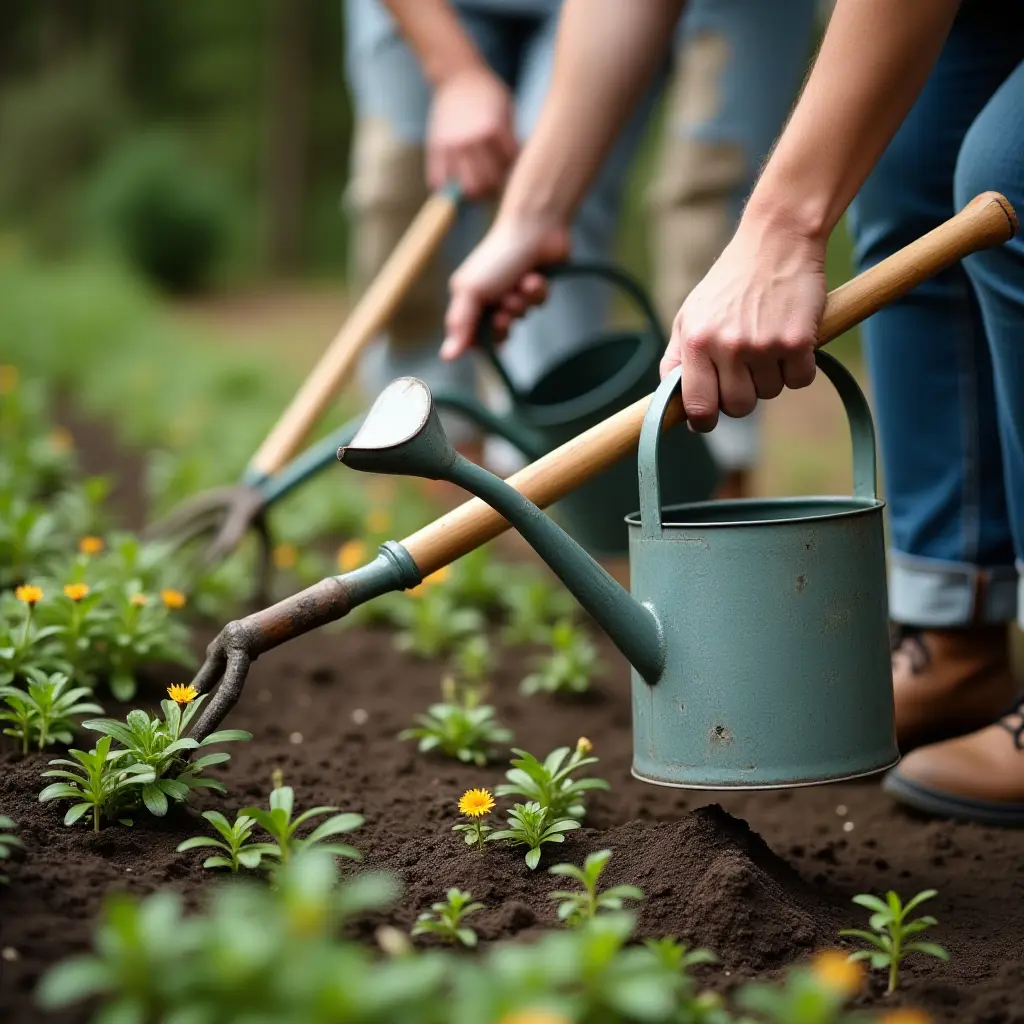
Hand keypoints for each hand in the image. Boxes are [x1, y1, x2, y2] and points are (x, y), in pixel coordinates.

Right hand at [427, 64, 517, 199]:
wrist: (457, 73)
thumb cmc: (488, 92)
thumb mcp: (507, 110)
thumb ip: (511, 139)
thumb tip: (519, 169)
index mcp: (494, 129)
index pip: (508, 168)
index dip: (511, 171)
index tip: (509, 168)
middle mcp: (472, 139)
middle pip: (486, 185)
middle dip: (493, 189)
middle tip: (493, 183)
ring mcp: (451, 144)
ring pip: (465, 188)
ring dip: (472, 192)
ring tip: (475, 184)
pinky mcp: (435, 146)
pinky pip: (437, 180)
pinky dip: (446, 187)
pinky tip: (453, 182)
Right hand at [441, 214, 570, 359]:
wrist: (534, 229)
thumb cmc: (498, 257)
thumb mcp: (471, 291)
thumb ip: (460, 324)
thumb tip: (446, 357)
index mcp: (468, 298)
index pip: (469, 336)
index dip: (480, 340)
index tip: (487, 334)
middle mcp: (489, 297)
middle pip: (497, 332)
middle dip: (504, 322)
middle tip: (505, 311)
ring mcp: (512, 292)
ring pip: (520, 317)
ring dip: (522, 302)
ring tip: (522, 283)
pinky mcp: (533, 287)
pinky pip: (538, 304)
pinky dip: (537, 292)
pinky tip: (535, 276)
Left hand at [660, 217, 827, 431]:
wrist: (776, 241)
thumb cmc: (729, 283)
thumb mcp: (689, 316)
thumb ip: (676, 359)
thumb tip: (671, 401)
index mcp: (696, 341)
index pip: (697, 406)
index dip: (703, 421)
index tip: (708, 418)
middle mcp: (728, 346)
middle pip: (738, 407)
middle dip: (742, 396)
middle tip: (745, 369)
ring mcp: (763, 345)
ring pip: (770, 394)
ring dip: (771, 377)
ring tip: (767, 342)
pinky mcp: (798, 341)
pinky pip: (800, 380)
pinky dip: (799, 368)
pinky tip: (790, 341)